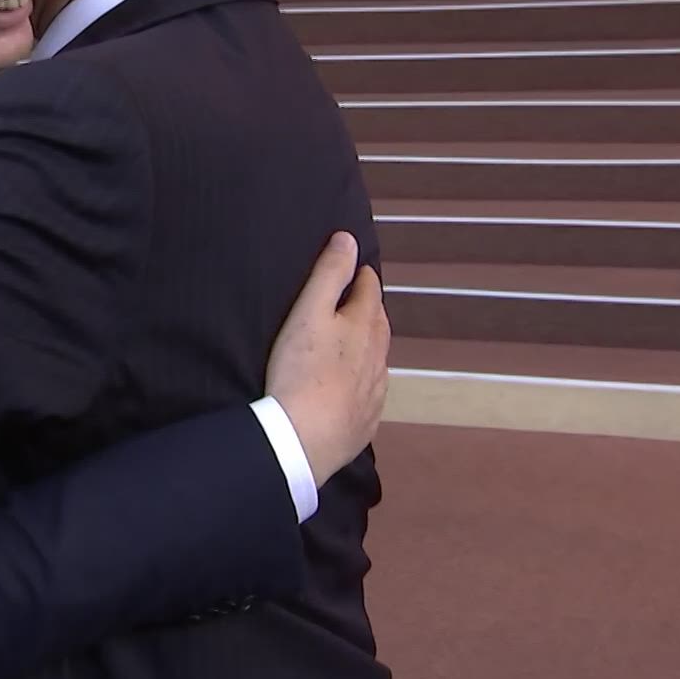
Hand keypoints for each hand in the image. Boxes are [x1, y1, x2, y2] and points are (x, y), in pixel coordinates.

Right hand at [265, 232, 389, 488]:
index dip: (362, 276)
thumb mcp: (308, 313)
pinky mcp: (365, 421)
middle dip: (369, 309)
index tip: (356, 268)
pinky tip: (354, 386)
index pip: (370, 291)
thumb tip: (348, 239)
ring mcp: (375, 392)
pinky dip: (364, 381)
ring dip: (369, 346)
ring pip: (378, 360)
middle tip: (356, 299)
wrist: (302, 439)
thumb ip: (329, 274)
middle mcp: (378, 358)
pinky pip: (370, 393)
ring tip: (354, 340)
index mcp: (365, 326)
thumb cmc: (300, 370)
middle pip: (379, 325)